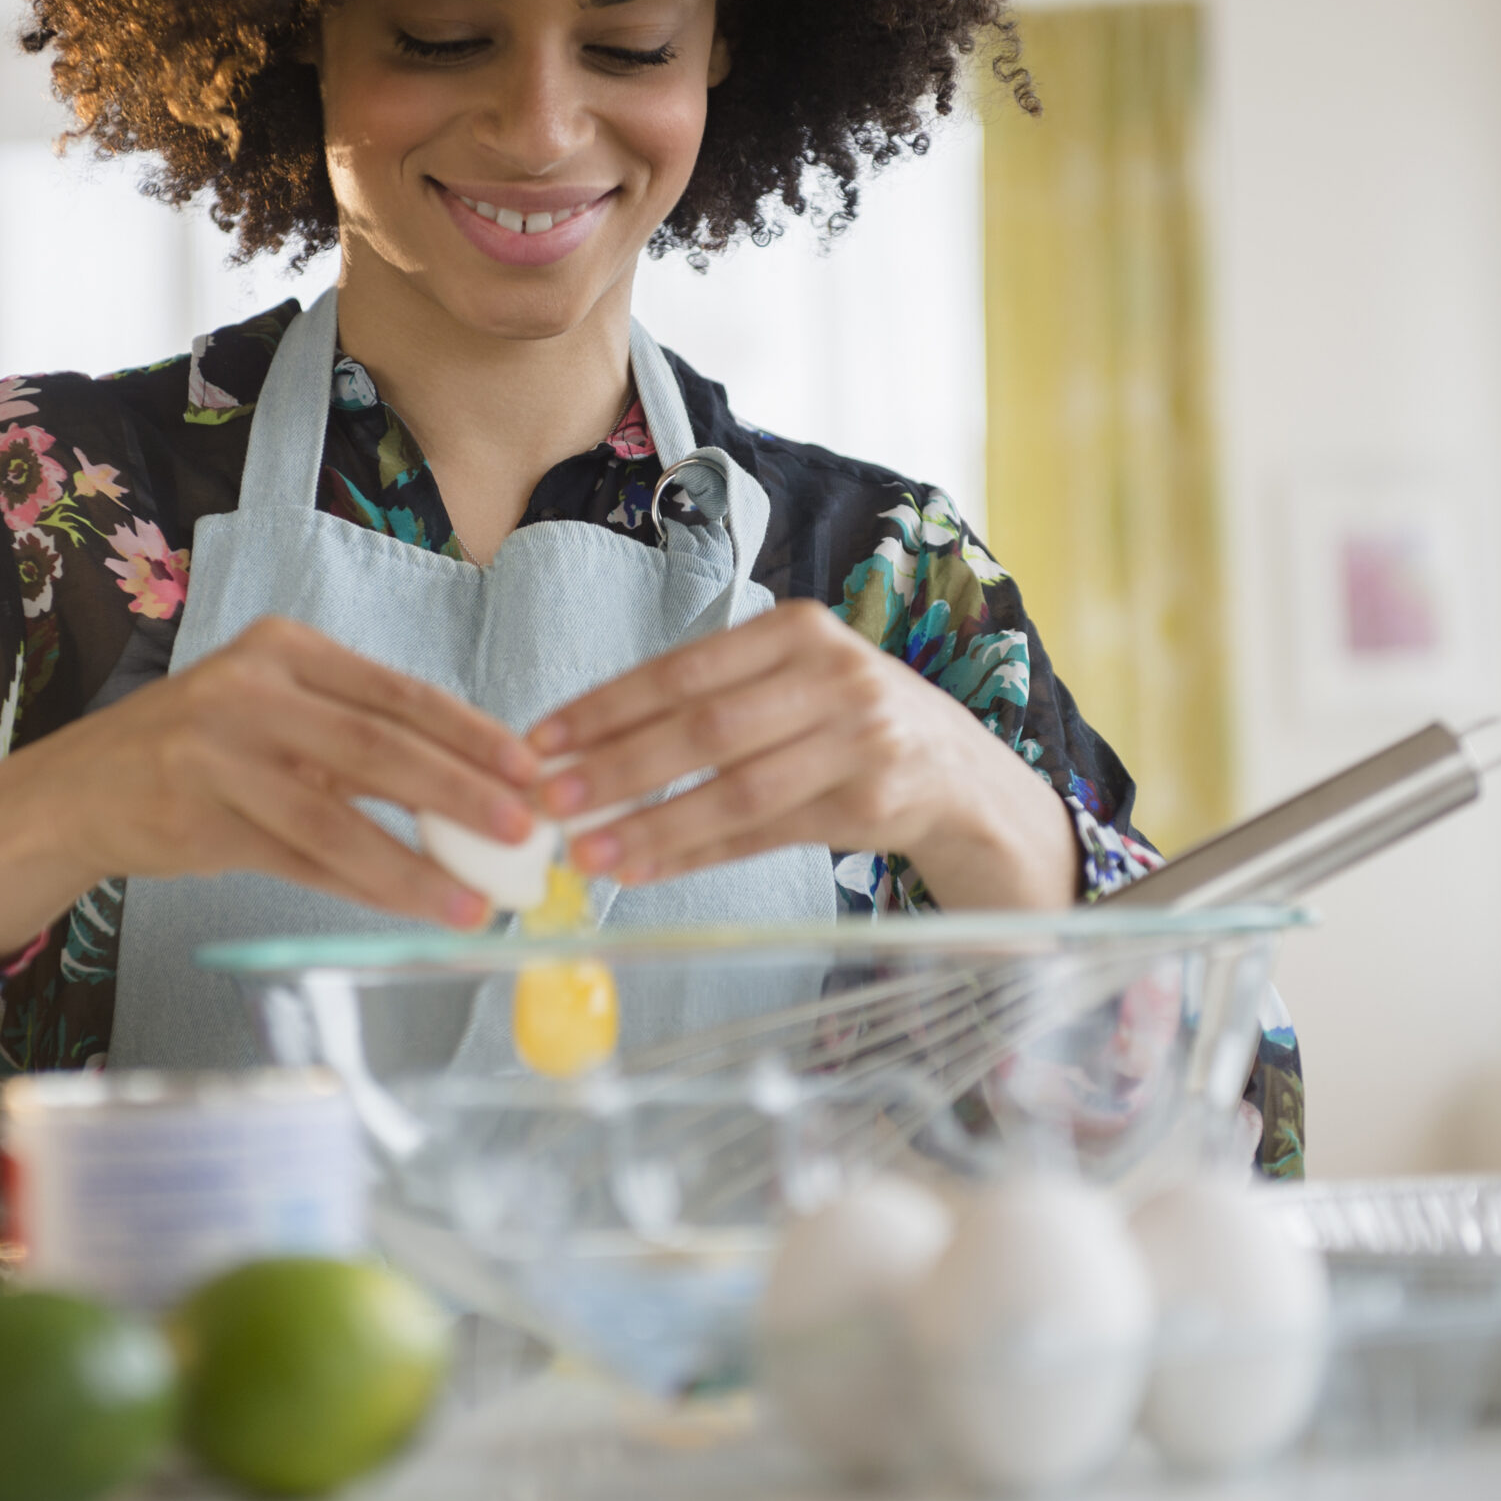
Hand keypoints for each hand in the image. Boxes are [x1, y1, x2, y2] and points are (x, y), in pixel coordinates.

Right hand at [0, 616, 538, 959]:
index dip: (472, 732)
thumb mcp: (276, 714)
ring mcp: (217, 752)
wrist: (77, 791)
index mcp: (286, 648)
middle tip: (526, 832)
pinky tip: (411, 908)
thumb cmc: (202, 753)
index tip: (534, 770)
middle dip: (462, 794)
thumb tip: (476, 782)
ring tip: (477, 899)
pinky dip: (363, 887)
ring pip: (340, 813)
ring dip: (418, 863)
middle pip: (378, 746)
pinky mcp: (198, 817)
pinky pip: (300, 860)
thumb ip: (357, 736)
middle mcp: (250, 688)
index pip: (399, 691)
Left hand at [526, 600, 1079, 910]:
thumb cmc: (845, 722)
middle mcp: (834, 676)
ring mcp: (860, 740)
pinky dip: (698, 855)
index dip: (606, 706)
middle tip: (549, 803)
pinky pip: (765, 835)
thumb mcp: (789, 684)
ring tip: (588, 854)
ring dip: (652, 826)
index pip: (683, 668)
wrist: (959, 772)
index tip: (541, 740)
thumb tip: (583, 752)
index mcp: (796, 629)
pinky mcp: (872, 803)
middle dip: (616, 768)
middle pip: (705, 727)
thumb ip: (707, 703)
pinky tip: (644, 871)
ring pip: (735, 789)